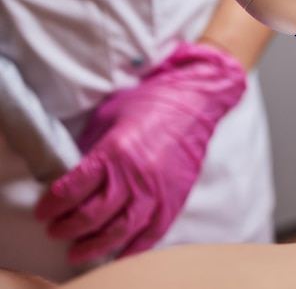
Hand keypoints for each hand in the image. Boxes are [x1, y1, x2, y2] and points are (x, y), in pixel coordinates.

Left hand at [34, 42, 246, 264]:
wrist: (193, 102)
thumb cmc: (150, 104)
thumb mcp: (109, 117)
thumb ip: (90, 149)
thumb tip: (70, 174)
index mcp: (115, 151)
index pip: (74, 188)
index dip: (53, 204)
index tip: (44, 211)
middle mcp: (136, 175)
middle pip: (94, 214)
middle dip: (69, 227)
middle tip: (57, 231)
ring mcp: (158, 189)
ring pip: (121, 230)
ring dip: (96, 245)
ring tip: (79, 252)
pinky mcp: (175, 197)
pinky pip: (153, 232)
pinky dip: (134, 247)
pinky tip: (118, 252)